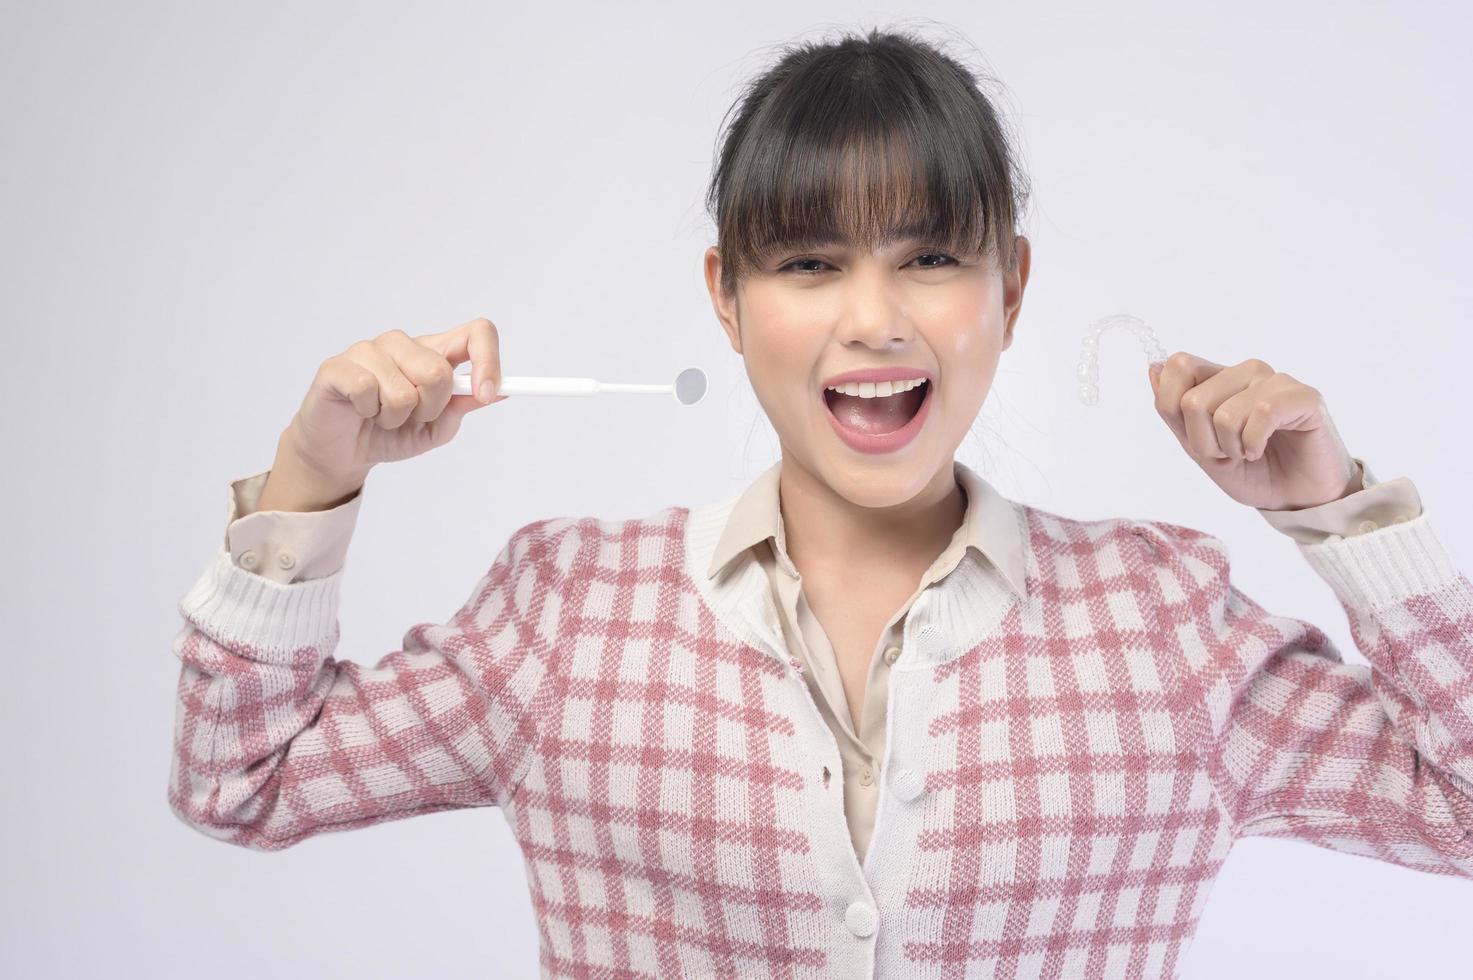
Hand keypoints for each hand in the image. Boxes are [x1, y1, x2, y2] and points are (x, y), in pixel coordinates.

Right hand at [279, 317, 508, 498]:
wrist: (343, 453)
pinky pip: (367, 389)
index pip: (475, 332)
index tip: (486, 393)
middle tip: (411, 417)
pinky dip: (368, 412)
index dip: (487, 360)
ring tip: (381, 417)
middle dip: (429, 409)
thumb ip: (463, 406)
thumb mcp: (436, 428)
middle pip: (438, 371)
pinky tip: (360, 410)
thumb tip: (501, 391)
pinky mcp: (337, 366)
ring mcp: (368, 350)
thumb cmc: (390, 434)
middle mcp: (402, 344)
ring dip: (396, 417)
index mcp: (433, 353)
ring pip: (403, 389)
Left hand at [1147, 352, 1359, 510]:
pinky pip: (1261, 413)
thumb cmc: (1252, 471)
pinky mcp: (1303, 396)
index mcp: (1219, 378)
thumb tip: (1155, 367)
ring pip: (1224, 413)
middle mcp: (1245, 372)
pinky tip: (1263, 449)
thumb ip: (1174, 411)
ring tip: (1249, 452)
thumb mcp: (1199, 448)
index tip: (1200, 437)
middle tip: (1229, 452)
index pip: (1178, 367)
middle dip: (1204, 442)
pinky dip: (1254, 443)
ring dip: (1231, 447)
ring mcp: (1275, 381)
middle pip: (1193, 401)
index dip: (1176, 412)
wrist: (1296, 498)